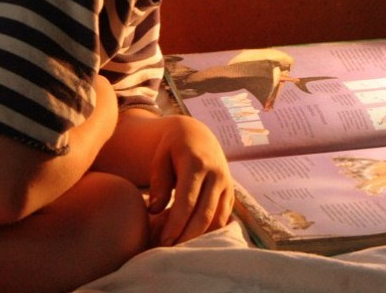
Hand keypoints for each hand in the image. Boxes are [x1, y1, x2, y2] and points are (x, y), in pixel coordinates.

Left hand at [145, 115, 234, 245]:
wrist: (197, 135)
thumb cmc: (173, 148)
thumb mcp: (160, 159)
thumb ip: (158, 183)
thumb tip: (154, 210)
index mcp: (197, 164)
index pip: (187, 203)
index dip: (175, 225)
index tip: (162, 242)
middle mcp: (216, 175)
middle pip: (204, 215)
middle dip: (186, 236)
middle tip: (169, 250)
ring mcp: (227, 184)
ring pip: (217, 219)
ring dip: (199, 237)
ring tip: (180, 245)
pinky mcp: (231, 192)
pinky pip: (224, 217)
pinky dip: (210, 230)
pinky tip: (193, 237)